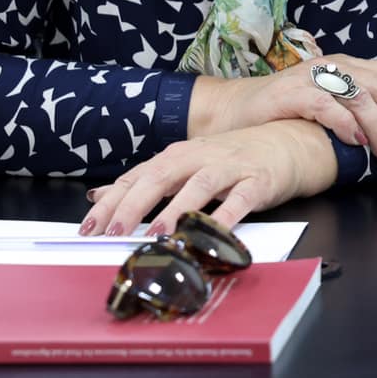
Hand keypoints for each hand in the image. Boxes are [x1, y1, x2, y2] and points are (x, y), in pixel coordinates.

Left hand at [81, 121, 339, 234]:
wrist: (289, 142)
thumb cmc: (233, 159)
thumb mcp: (184, 166)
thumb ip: (144, 182)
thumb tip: (98, 197)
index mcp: (178, 156)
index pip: (137, 177)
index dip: (111, 202)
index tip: (87, 228)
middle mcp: (200, 157)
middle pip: (161, 176)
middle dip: (134, 204)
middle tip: (112, 232)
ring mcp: (230, 167)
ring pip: (199, 185)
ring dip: (176, 209)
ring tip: (157, 233)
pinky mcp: (258, 181)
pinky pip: (240, 200)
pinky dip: (225, 218)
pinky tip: (211, 235)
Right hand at [193, 55, 376, 165]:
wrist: (233, 111)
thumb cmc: (286, 113)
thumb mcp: (329, 105)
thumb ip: (358, 110)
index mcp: (348, 66)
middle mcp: (334, 65)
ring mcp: (312, 76)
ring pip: (361, 95)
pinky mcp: (290, 93)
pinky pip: (327, 104)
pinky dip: (346, 123)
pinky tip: (357, 142)